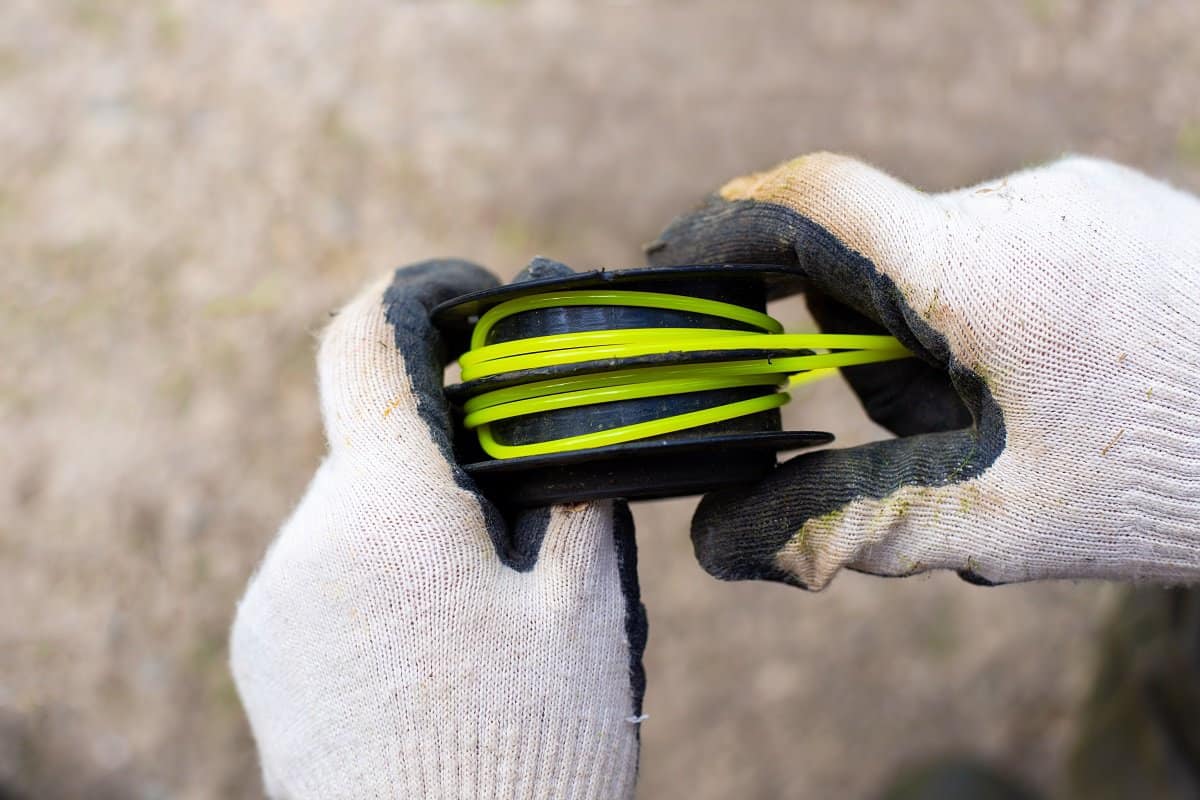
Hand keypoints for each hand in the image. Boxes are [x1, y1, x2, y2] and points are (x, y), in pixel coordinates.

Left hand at [230, 260, 645, 798]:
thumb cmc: (529, 748)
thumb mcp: (584, 606)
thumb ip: (570, 481)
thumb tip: (571, 391)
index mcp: (390, 505)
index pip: (369, 338)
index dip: (425, 294)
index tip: (476, 300)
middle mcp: (310, 535)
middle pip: (382, 438)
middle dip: (455, 449)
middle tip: (529, 512)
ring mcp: (275, 596)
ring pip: (358, 505)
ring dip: (421, 521)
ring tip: (486, 609)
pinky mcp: (264, 646)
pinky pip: (328, 564)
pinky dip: (384, 571)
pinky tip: (435, 644)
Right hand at [648, 153, 1199, 588]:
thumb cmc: (1170, 480)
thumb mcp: (996, 519)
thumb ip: (848, 522)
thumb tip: (722, 545)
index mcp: (978, 273)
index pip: (812, 202)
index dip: (723, 230)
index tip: (676, 272)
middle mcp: (1019, 204)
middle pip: (870, 255)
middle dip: (860, 341)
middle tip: (924, 425)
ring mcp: (1070, 193)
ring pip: (935, 256)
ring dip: (933, 333)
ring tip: (1019, 412)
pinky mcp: (1105, 200)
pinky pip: (997, 243)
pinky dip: (987, 309)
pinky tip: (1059, 375)